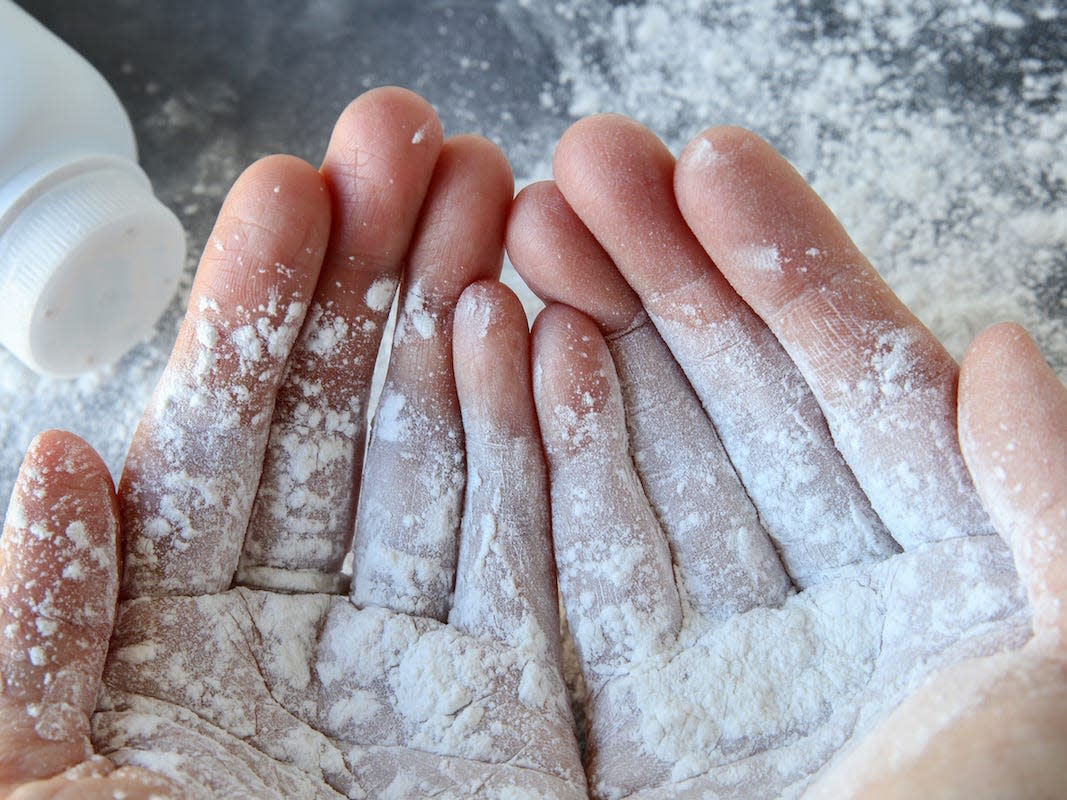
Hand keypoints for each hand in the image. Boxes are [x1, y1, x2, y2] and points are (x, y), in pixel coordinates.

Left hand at [0, 88, 584, 798]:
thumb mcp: (28, 783)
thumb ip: (26, 635)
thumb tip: (53, 463)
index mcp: (174, 637)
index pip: (223, 439)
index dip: (256, 310)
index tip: (291, 191)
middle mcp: (305, 628)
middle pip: (350, 417)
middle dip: (378, 273)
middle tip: (412, 143)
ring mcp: (422, 659)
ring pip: (449, 455)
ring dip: (466, 323)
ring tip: (491, 204)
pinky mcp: (520, 710)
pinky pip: (536, 555)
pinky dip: (545, 443)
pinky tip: (545, 336)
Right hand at [507, 117, 1050, 797]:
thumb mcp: (1053, 682)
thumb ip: (1054, 514)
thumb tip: (1004, 350)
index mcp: (930, 591)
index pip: (852, 389)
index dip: (784, 267)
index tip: (707, 161)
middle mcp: (808, 604)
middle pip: (725, 397)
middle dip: (658, 267)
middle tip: (583, 160)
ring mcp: (694, 650)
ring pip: (633, 451)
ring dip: (579, 330)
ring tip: (524, 225)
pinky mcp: (597, 711)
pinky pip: (559, 552)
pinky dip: (524, 448)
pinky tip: (498, 346)